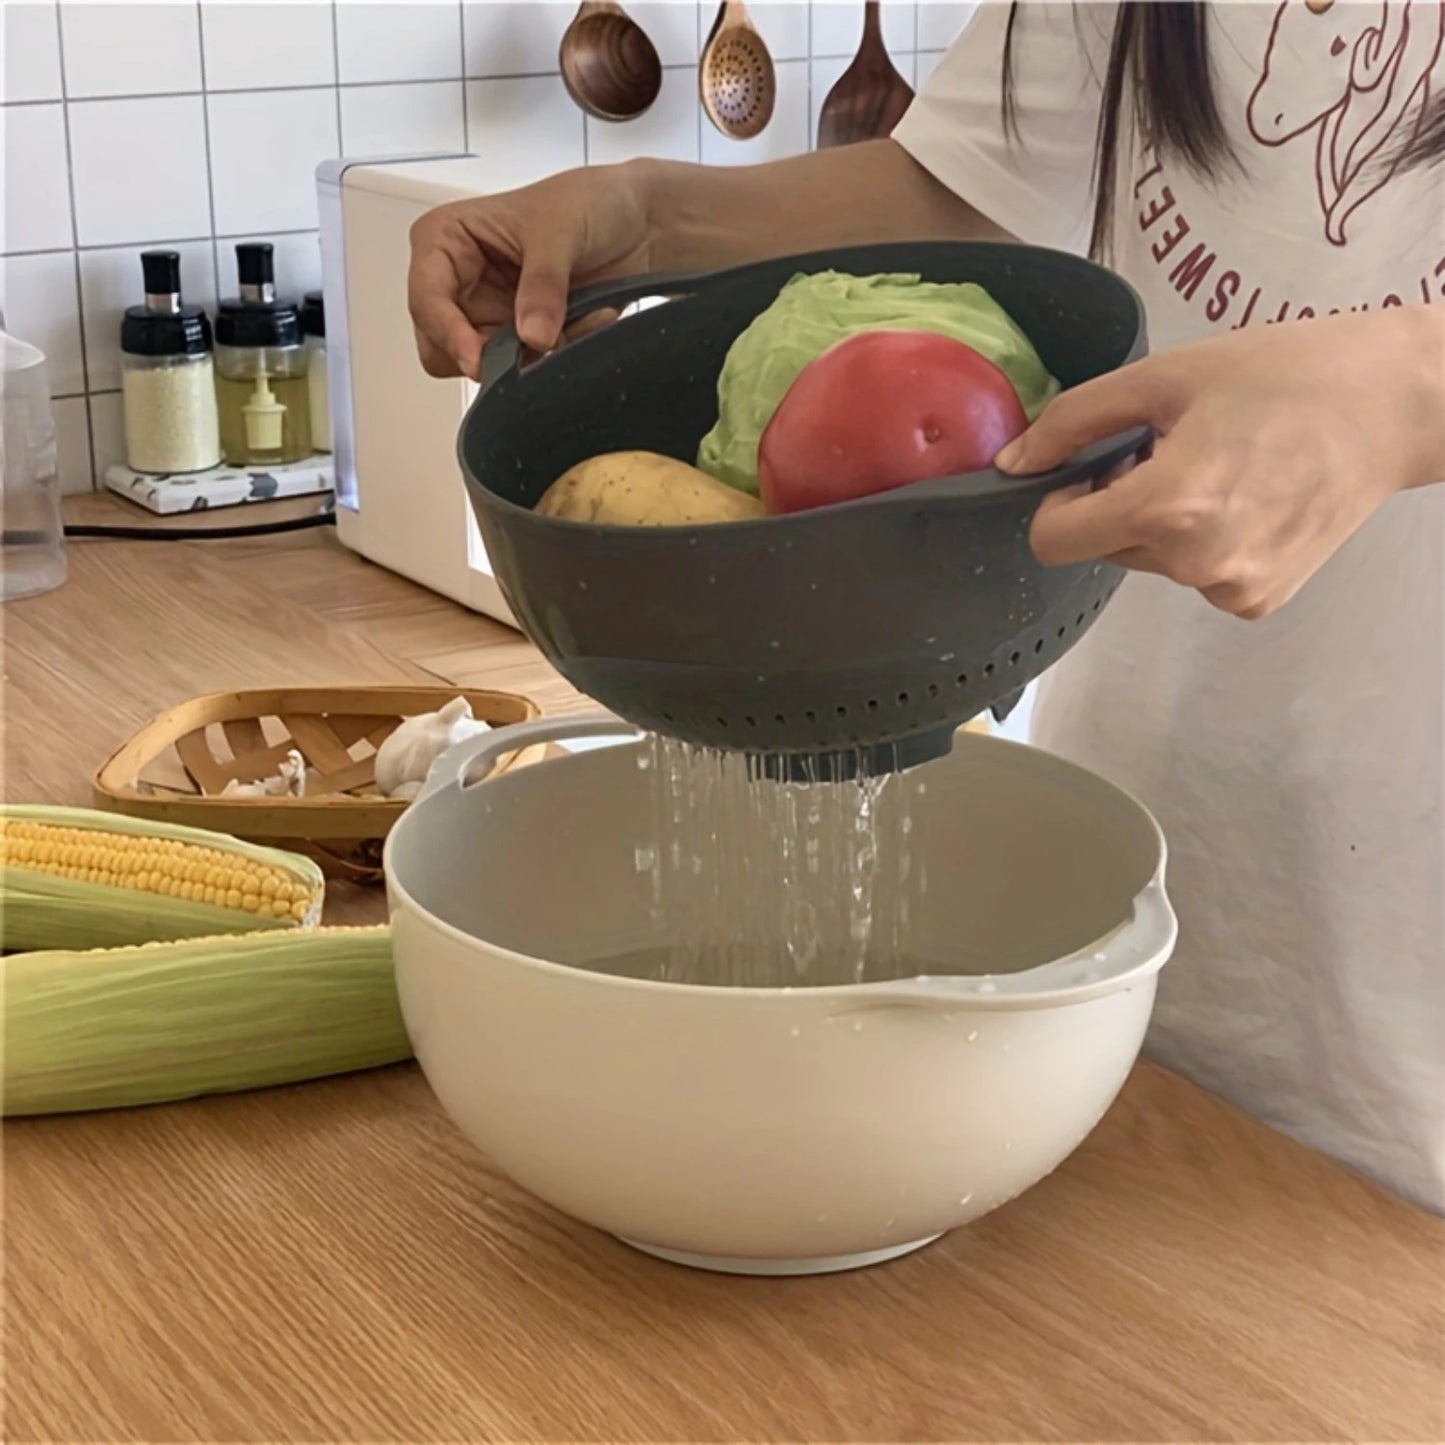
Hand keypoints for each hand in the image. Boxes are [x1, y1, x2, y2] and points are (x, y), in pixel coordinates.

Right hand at [407, 162, 653, 380]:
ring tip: (570, 324)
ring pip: (483, 366)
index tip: (478, 360)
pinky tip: (584, 324)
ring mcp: (489, 312)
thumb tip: (531, 337)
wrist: (641, 223)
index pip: (425, 298)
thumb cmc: (589, 202)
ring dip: (529, 357)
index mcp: (447, 239)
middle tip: (528, 349)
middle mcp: (459, 281)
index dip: (447, 334)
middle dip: (485, 355)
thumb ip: (542, 287)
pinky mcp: (521, 336)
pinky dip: (554, 357)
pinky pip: (524, 369)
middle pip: (441, 346)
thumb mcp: (560, 233)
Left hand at [995, 307, 1444, 618]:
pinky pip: (1192, 575)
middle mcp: (1196, 564)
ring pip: (1146, 561)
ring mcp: (1230, 590)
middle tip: (1176, 450)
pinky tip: (1247, 497)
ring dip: (1161, 521)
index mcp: (1168, 508)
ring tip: (1221, 467)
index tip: (1088, 467)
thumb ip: (1075, 422)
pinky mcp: (1257, 602)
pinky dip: (1201, 541)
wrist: (1394, 405)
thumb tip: (1013, 463)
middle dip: (1118, 502)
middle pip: (1101, 547)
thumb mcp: (1164, 378)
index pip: (1052, 540)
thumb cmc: (1286, 375)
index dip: (1056, 501)